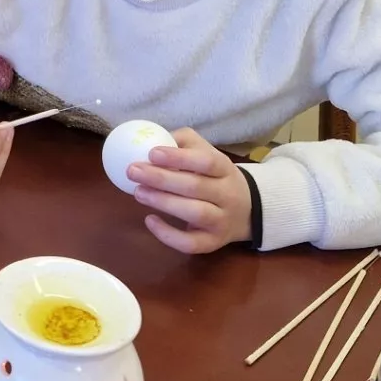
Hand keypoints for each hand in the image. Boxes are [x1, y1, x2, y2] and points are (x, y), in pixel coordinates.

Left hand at [126, 126, 253, 253]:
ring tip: (138, 192)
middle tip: (133, 171)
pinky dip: (168, 235)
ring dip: (164, 202)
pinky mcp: (213, 242)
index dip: (179, 158)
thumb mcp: (207, 154)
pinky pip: (191, 243)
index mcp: (225, 169)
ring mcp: (222, 221)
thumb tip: (152, 137)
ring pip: (195, 213)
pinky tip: (149, 220)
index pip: (206, 161)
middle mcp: (227, 195)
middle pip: (196, 187)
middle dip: (162, 179)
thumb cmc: (216, 177)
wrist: (247, 210)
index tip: (152, 153)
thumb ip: (183, 142)